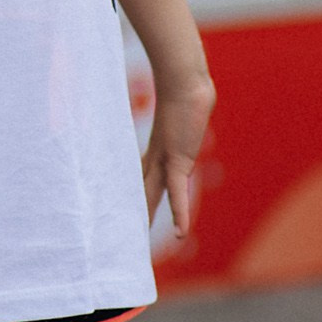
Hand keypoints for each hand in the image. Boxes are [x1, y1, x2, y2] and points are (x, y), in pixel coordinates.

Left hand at [141, 59, 215, 237]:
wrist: (183, 79)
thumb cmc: (183, 84)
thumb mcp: (183, 100)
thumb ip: (186, 101)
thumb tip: (195, 87)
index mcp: (159, 147)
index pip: (145, 175)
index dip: (139, 192)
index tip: (132, 206)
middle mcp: (159, 157)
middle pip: (144, 190)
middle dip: (138, 211)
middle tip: (126, 233)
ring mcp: (167, 161)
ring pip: (154, 196)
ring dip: (149, 218)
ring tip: (140, 242)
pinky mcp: (178, 162)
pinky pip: (179, 194)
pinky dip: (181, 214)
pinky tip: (181, 234)